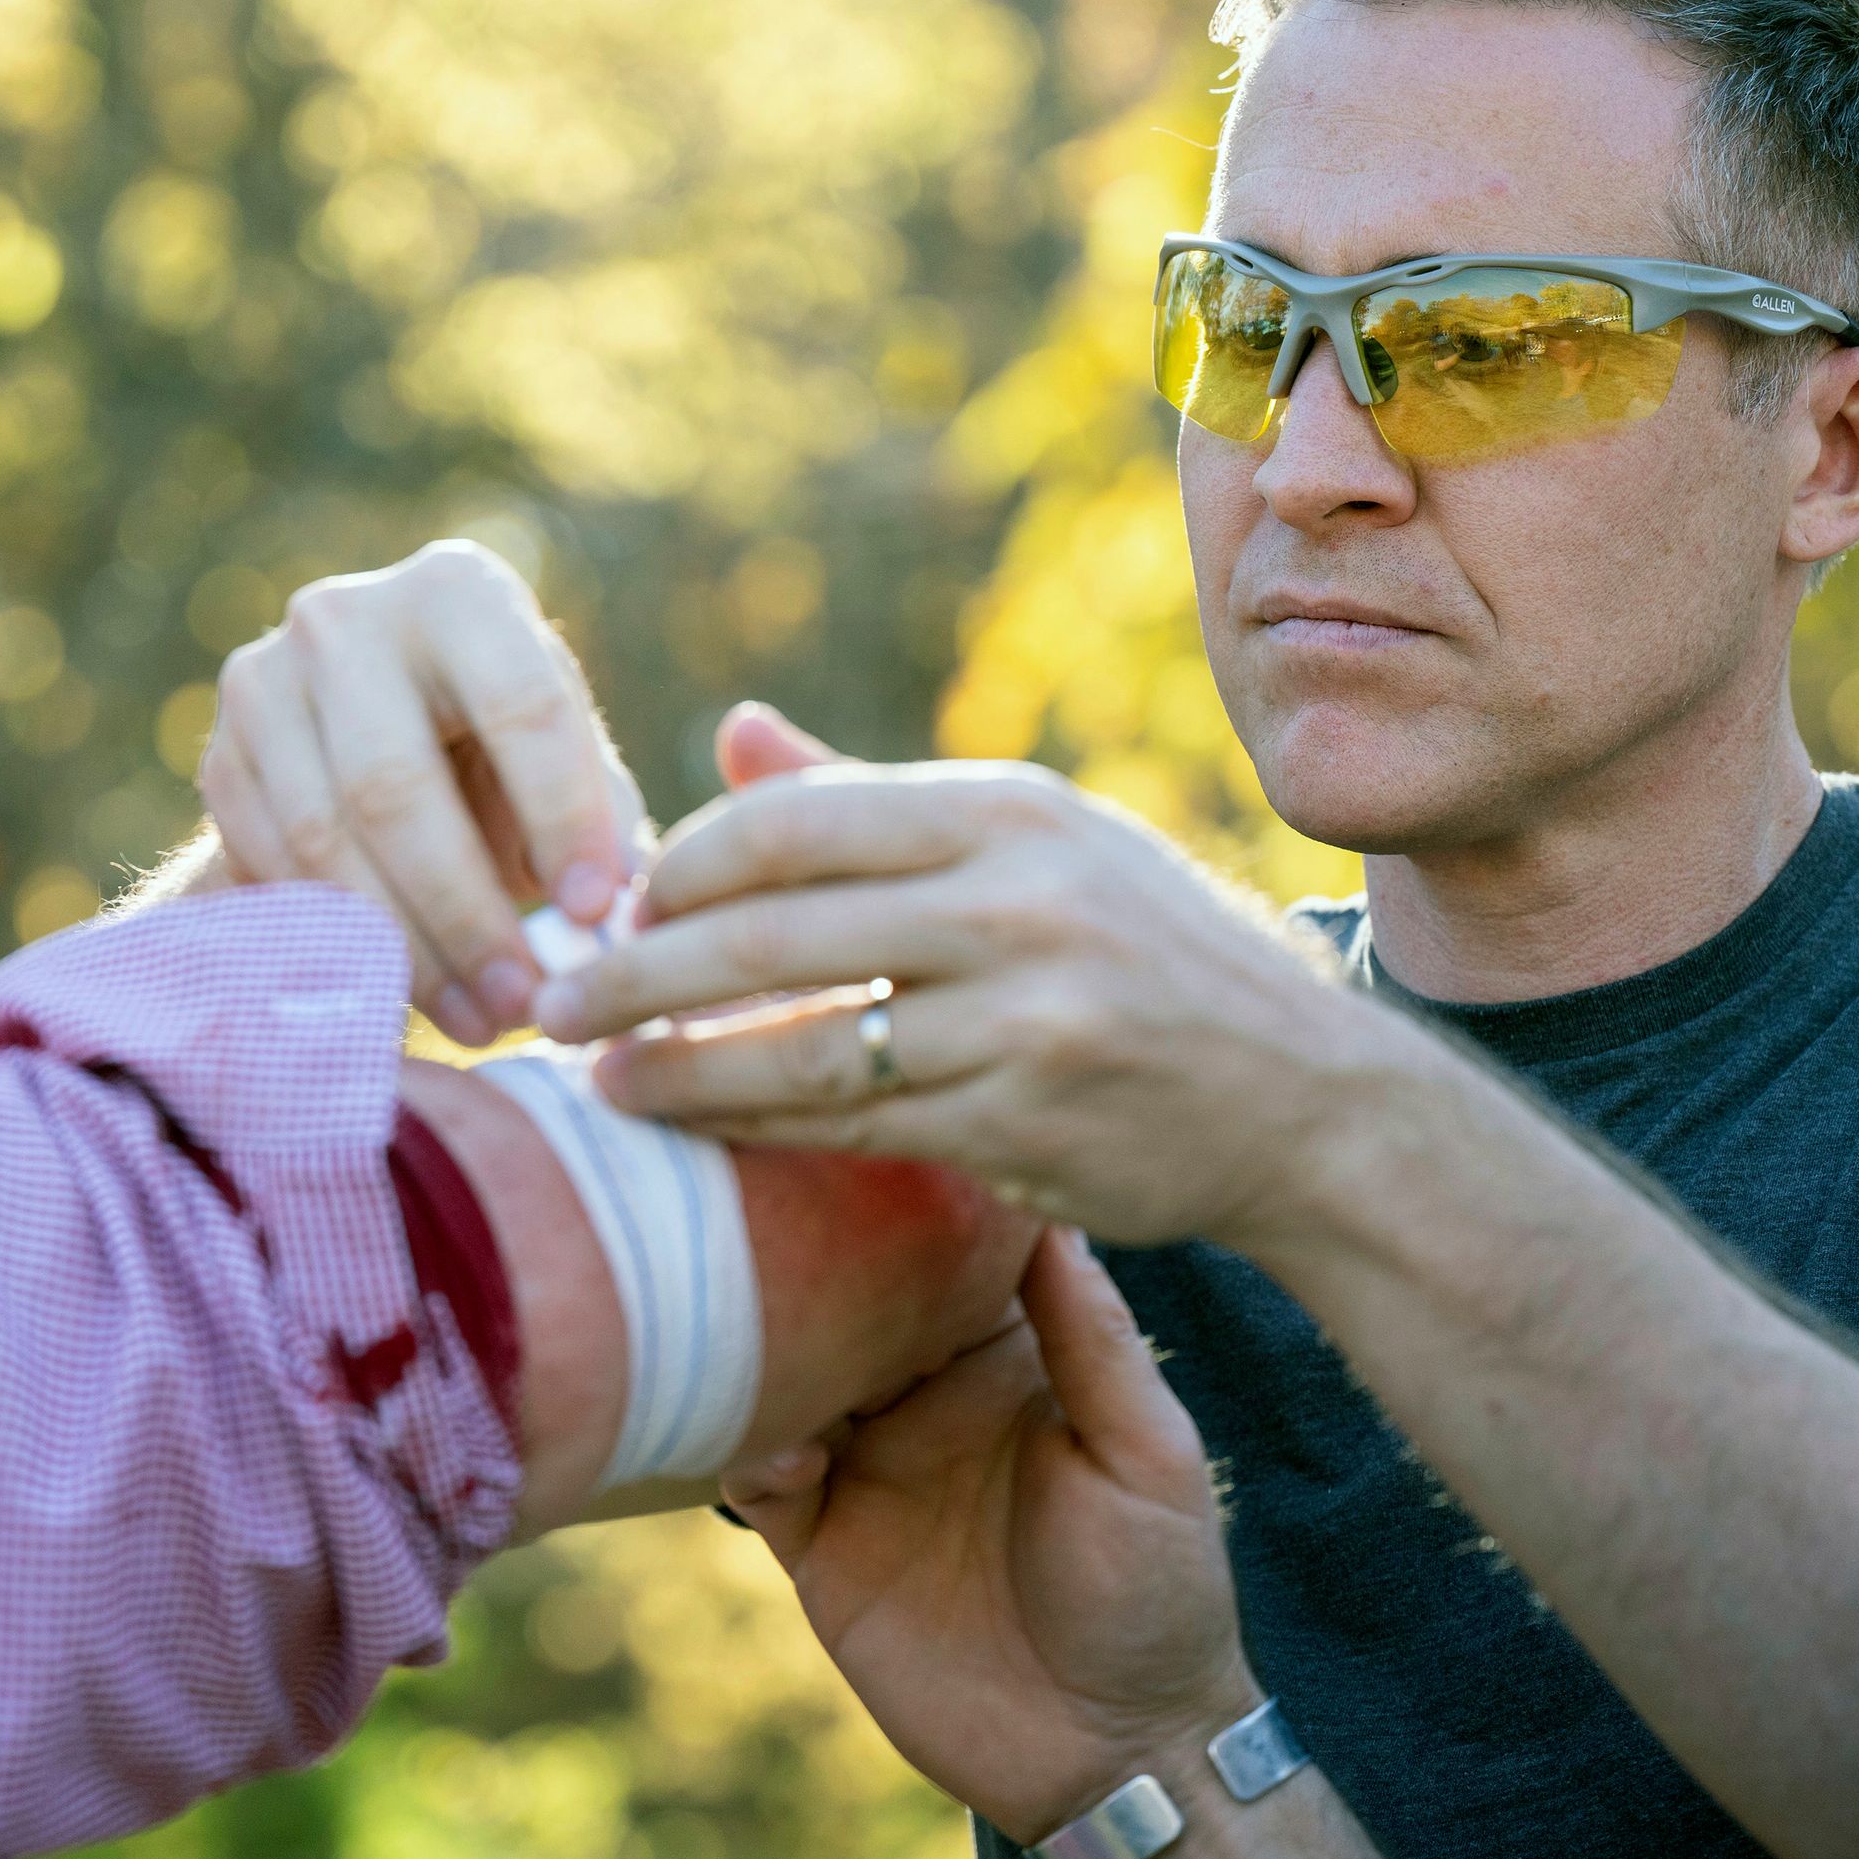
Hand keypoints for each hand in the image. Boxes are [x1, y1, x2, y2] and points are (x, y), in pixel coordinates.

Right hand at [200, 539, 643, 1043]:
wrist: (372, 732)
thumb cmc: (504, 753)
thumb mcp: (566, 757)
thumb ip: (599, 818)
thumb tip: (608, 919)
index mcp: (458, 592)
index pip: (520, 705)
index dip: (563, 817)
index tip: (597, 915)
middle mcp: (345, 618)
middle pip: (396, 784)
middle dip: (467, 911)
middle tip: (526, 999)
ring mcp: (262, 683)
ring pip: (324, 838)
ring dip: (404, 947)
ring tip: (479, 1018)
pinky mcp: (217, 758)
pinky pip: (271, 870)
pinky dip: (337, 943)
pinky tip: (403, 995)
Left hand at [529, 717, 1375, 1247]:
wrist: (1306, 1099)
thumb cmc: (1143, 958)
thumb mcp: (1034, 845)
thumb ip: (870, 800)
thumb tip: (729, 729)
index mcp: (1009, 811)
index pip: (793, 822)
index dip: (680, 865)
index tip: (612, 901)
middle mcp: (1019, 901)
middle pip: (774, 933)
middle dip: (639, 970)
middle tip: (553, 999)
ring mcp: (1027, 1018)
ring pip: (802, 1046)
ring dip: (676, 1066)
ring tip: (598, 1078)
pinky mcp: (1025, 1125)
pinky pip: (851, 1129)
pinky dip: (756, 1128)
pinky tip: (694, 1127)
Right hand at [727, 1233, 1255, 1844]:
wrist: (1118, 1755)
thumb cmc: (1160, 1593)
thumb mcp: (1147, 1454)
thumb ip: (1091, 1338)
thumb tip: (1044, 1206)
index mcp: (1005, 1358)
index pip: (937, 1251)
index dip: (899, 1189)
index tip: (859, 1122)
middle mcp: (922, 1397)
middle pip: (839, 1294)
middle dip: (796, 1243)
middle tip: (747, 1178)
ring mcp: (865, 1469)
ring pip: (779, 1374)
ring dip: (751, 1336)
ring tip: (727, 1294)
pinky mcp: (821, 1549)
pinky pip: (758, 1480)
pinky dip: (743, 1447)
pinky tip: (768, 1439)